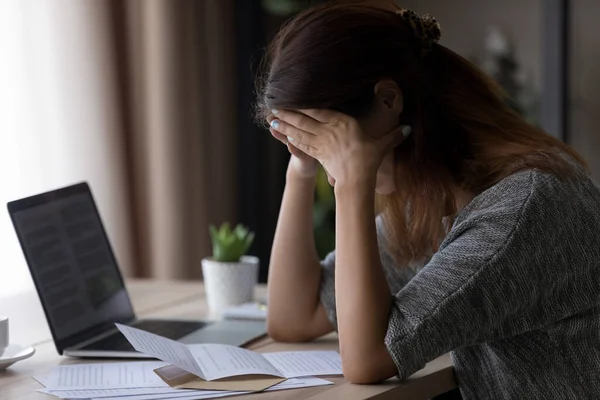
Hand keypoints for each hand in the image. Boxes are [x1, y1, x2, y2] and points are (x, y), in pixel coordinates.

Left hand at [269, 109, 405, 187]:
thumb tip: (408, 129)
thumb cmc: (369, 162)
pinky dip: (290, 137)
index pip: (320, 110)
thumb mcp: (381, 146)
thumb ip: (393, 136)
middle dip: (288, 112)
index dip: (305, 105)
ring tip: (272, 118)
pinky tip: (282, 133)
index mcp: (343, 123)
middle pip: (305, 119)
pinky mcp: (317, 155)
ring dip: (285, 124)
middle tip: (273, 106)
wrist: (357, 181)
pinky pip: (301, 143)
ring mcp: (322, 142)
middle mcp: (330, 130)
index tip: (294, 99)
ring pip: (299, 130)